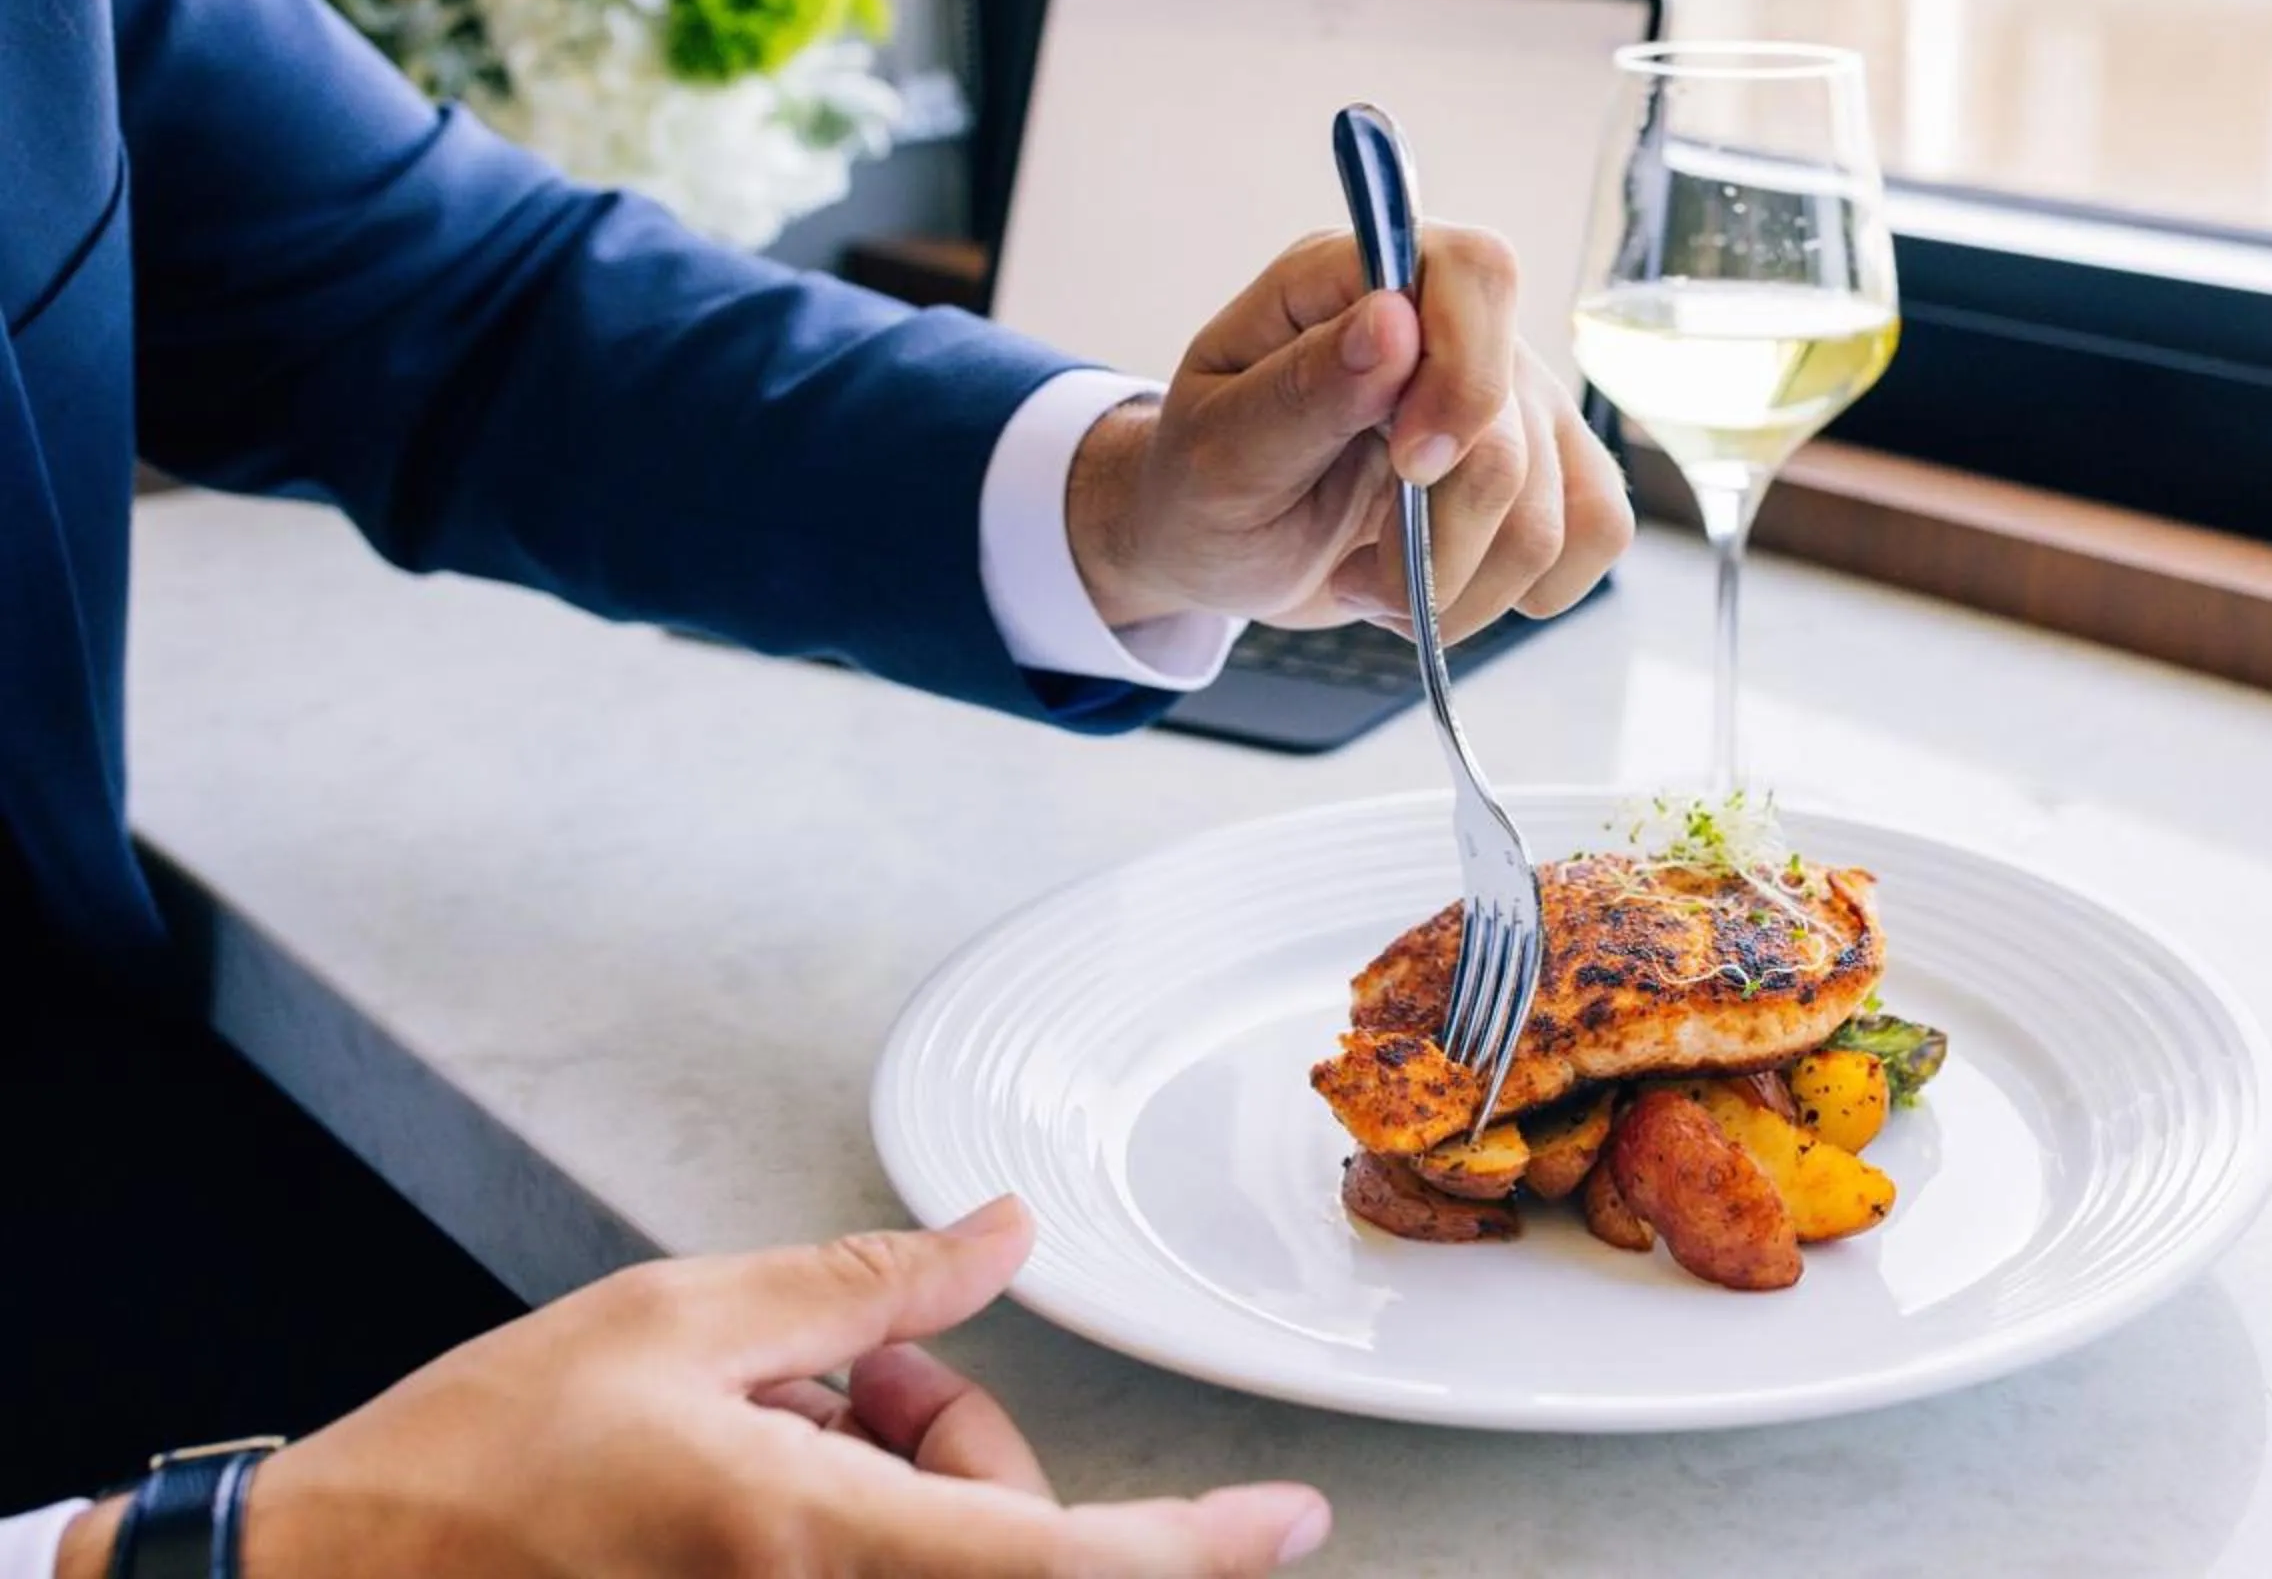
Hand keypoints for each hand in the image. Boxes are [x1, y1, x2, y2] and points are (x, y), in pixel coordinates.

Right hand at [55, 1199, 1327, 1578]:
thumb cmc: (472, 1472)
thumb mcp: (680, 1321)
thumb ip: (870, 1284)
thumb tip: (1002, 1233)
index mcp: (809, 1550)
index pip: (1062, 1564)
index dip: (1196, 1546)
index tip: (1291, 1518)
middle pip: (1002, 1543)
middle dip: (963, 1436)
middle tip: (848, 1365)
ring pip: (940, 1566)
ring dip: (901, 1484)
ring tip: (766, 1424)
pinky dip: (852, 1532)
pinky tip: (753, 1482)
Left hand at [1065, 224, 1633, 640]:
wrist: (1221, 550)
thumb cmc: (1203, 488)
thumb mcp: (1218, 450)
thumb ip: (1303, 389)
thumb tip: (1392, 321)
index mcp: (1355, 281)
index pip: (1475, 271)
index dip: (1464, 373)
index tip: (1410, 466)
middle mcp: (1448, 326)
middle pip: (1514, 424)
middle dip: (1440, 535)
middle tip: (1358, 575)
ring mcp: (1511, 397)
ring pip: (1558, 505)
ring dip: (1463, 585)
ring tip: (1381, 591)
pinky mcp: (1546, 470)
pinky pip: (1598, 530)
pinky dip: (1521, 592)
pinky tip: (1446, 594)